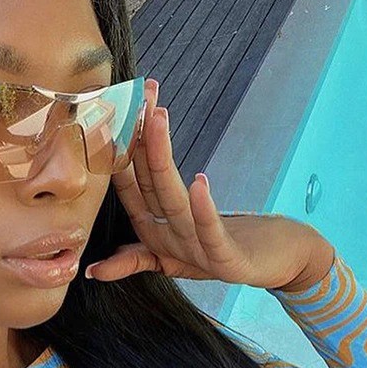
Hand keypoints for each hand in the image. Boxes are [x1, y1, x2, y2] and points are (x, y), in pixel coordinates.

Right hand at [91, 79, 334, 291]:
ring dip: (160, 161)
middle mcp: (170, 239)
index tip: (107, 116)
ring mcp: (196, 250)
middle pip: (149, 185)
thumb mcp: (173, 255)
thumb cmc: (223, 251)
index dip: (119, 155)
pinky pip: (212, 232)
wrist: (274, 268)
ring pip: (173, 201)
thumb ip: (133, 258)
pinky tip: (199, 180)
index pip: (131, 189)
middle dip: (137, 141)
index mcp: (155, 234)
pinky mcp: (225, 261)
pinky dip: (203, 209)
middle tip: (131, 97)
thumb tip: (91, 270)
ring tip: (155, 119)